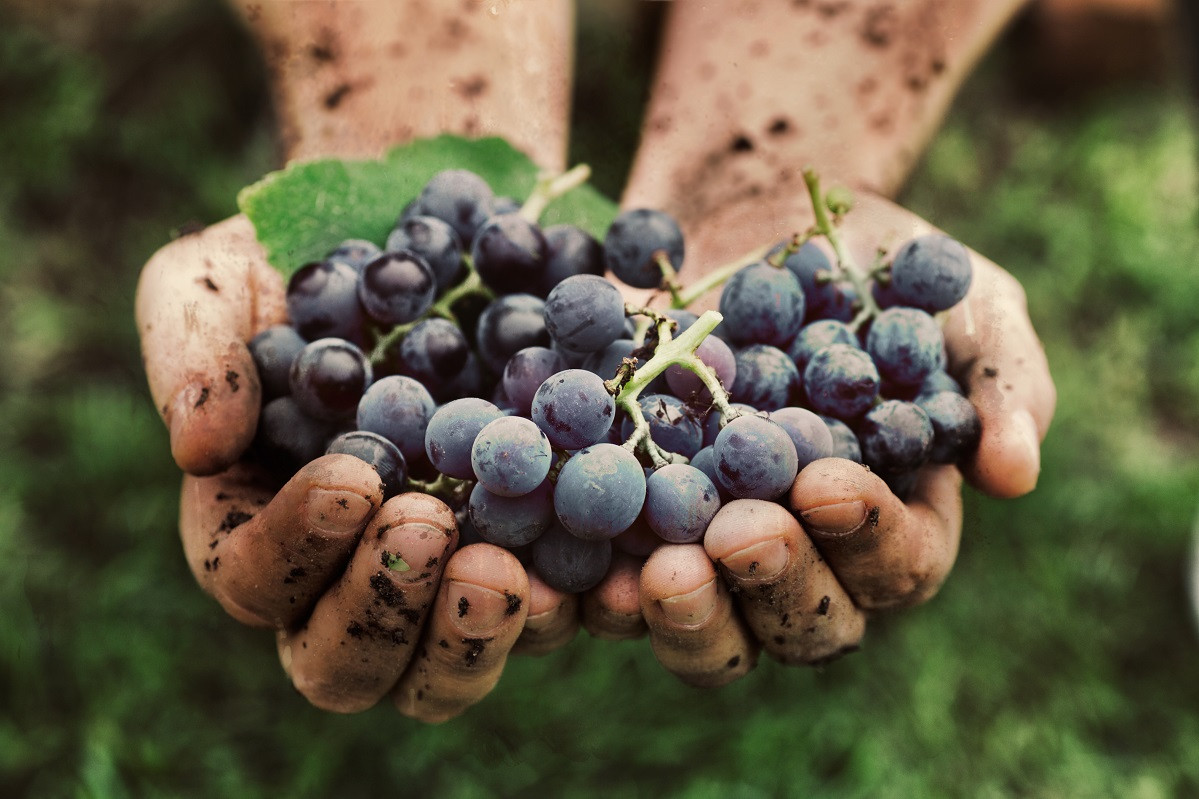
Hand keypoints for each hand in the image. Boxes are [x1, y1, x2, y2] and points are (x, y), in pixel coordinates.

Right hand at [134, 0, 582, 720]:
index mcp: (265, 526)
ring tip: (511, 571)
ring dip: (475, 636)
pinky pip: (559, 613)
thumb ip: (191, 348)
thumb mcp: (223, 275)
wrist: (437, 232)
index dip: (295, 546)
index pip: (255, 577)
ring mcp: (450, 573)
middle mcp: (354, 573)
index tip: (354, 478)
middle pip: (348, 663)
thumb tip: (198, 448)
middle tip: (429, 527)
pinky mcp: (540, 554)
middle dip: (384, 609)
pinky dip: (584, 607)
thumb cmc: (308, 256)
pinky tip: (613, 571)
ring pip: (447, 670)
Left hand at [610, 191, 1054, 681]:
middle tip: (739, 536)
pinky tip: (574, 567)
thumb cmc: (876, 266)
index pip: (898, 564)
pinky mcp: (634, 521)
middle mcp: (807, 555)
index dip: (868, 536)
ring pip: (709, 627)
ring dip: (685, 615)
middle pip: (803, 622)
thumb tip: (1015, 475)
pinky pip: (612, 580)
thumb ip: (1001, 381)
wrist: (755, 216)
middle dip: (774, 585)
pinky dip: (592, 587)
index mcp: (895, 520)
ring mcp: (715, 547)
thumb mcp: (962, 302)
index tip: (827, 482)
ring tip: (655, 574)